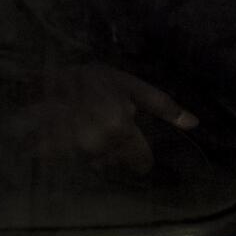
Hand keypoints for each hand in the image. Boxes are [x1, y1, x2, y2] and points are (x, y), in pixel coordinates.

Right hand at [24, 64, 196, 175]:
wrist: (42, 72)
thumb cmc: (89, 77)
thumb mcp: (128, 84)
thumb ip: (162, 105)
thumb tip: (193, 123)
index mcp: (121, 128)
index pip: (141, 160)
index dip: (141, 156)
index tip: (136, 149)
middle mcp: (100, 142)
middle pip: (118, 163)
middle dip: (117, 151)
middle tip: (110, 132)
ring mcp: (75, 147)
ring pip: (98, 163)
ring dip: (98, 152)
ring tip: (92, 133)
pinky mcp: (55, 149)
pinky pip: (76, 161)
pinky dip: (76, 153)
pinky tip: (74, 138)